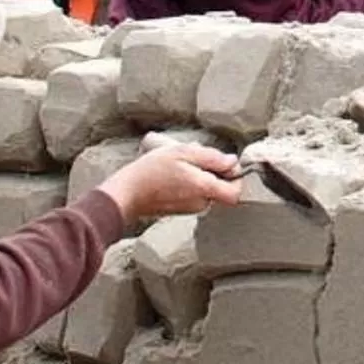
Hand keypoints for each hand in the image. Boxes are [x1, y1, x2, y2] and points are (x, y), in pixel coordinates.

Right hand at [96, 142, 242, 225]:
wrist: (126, 193)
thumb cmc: (151, 171)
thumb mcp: (182, 153)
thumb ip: (211, 158)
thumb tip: (232, 162)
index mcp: (204, 189)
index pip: (236, 193)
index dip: (236, 177)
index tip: (226, 164)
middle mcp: (200, 203)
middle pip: (221, 189)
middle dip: (213, 172)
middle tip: (195, 158)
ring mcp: (190, 209)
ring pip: (206, 190)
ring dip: (199, 176)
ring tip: (179, 164)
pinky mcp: (180, 210)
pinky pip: (193, 195)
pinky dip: (188, 184)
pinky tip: (172, 175)